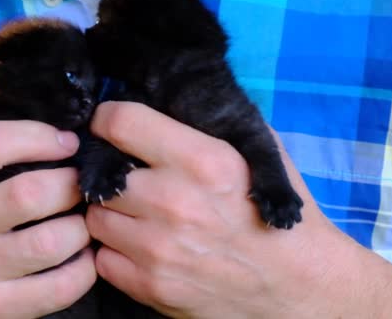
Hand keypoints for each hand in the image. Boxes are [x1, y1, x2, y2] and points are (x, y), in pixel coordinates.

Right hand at [0, 121, 95, 318]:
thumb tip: (52, 134)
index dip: (35, 136)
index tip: (67, 142)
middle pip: (28, 194)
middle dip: (70, 184)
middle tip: (81, 185)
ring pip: (51, 241)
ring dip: (82, 228)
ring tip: (82, 223)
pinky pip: (60, 286)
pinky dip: (85, 268)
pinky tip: (82, 258)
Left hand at [86, 102, 391, 317]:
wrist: (295, 286)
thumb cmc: (270, 212)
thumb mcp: (258, 153)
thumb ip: (204, 126)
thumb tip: (153, 103)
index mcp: (203, 161)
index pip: (121, 123)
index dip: (109, 120)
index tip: (111, 127)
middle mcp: (174, 202)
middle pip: (102, 174)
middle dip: (113, 174)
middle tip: (132, 181)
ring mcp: (158, 249)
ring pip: (95, 217)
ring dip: (113, 214)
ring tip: (140, 217)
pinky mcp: (150, 287)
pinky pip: (103, 258)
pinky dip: (116, 252)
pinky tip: (143, 248)